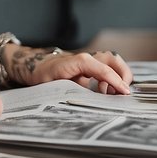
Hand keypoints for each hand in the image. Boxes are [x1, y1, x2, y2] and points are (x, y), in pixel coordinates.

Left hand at [13, 48, 131, 94]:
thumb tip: (91, 99)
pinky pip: (104, 68)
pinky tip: (103, 91)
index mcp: (78, 61)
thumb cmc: (41, 74)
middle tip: (120, 93)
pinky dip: (110, 78)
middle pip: (113, 60)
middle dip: (122, 75)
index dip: (116, 81)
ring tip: (109, 93)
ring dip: (116, 77)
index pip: (104, 69)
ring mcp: (87, 60)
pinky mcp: (87, 66)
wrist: (32, 65)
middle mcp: (85, 58)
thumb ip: (73, 90)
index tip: (124, 93)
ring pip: (111, 63)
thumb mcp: (54, 84)